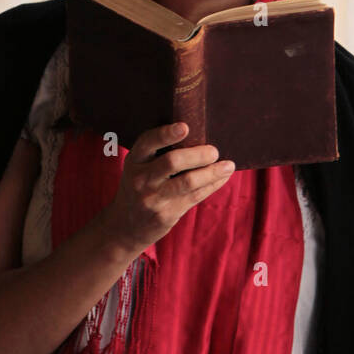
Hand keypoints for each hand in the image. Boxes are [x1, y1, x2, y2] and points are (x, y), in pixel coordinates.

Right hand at [99, 123, 234, 257]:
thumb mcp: (138, 167)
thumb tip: (198, 134)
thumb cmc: (139, 186)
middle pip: (172, 162)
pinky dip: (212, 185)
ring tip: (228, 165)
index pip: (148, 142)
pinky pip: (194, 196)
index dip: (166, 134)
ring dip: (212, 172)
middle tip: (214, 151)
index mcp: (134, 160)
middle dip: (198, 154)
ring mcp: (153, 198)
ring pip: (188, 182)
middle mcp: (141, 179)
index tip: (185, 127)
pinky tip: (222, 178)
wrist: (125, 226)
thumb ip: (158, 152)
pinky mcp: (166, 214)